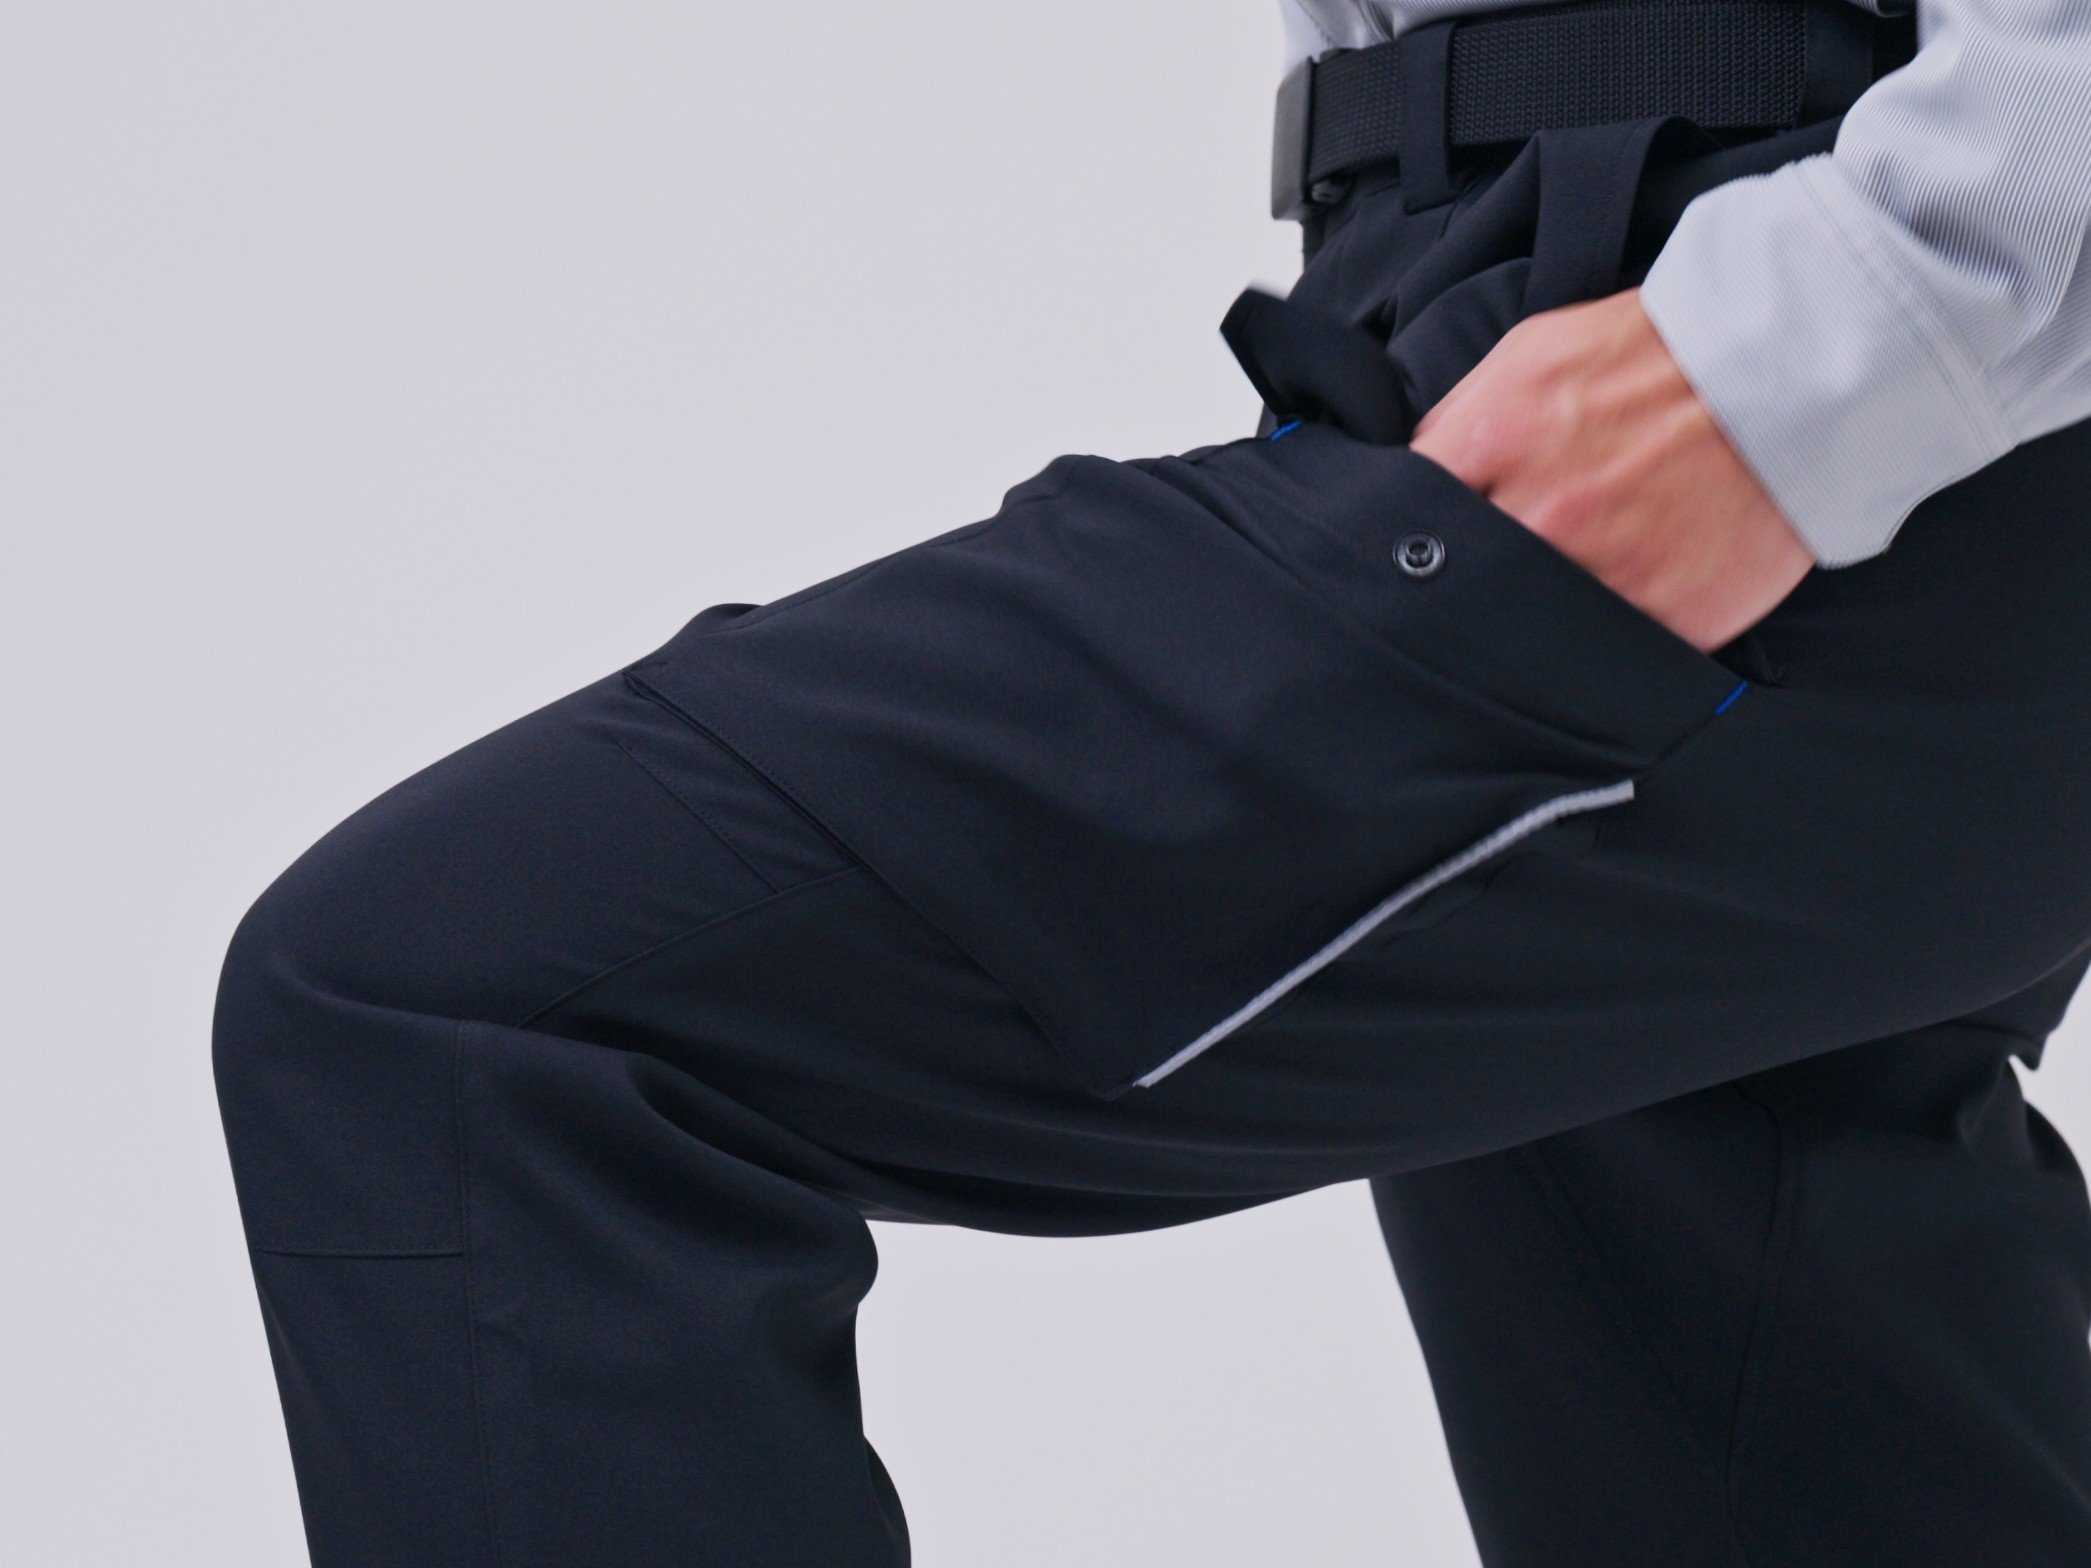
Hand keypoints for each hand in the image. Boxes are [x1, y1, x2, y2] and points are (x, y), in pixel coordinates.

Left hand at [1409, 287, 1811, 652]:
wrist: (1795, 367)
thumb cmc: (1658, 354)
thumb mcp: (1533, 355)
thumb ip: (1460, 421)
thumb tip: (1405, 474)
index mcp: (1500, 440)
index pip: (1405, 514)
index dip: (1404, 534)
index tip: (1415, 546)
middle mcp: (1546, 513)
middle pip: (1459, 586)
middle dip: (1466, 582)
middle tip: (1490, 574)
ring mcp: (1608, 571)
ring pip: (1528, 629)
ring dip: (1531, 617)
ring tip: (1562, 585)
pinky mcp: (1669, 618)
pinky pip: (1607, 652)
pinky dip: (1602, 640)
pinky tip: (1622, 598)